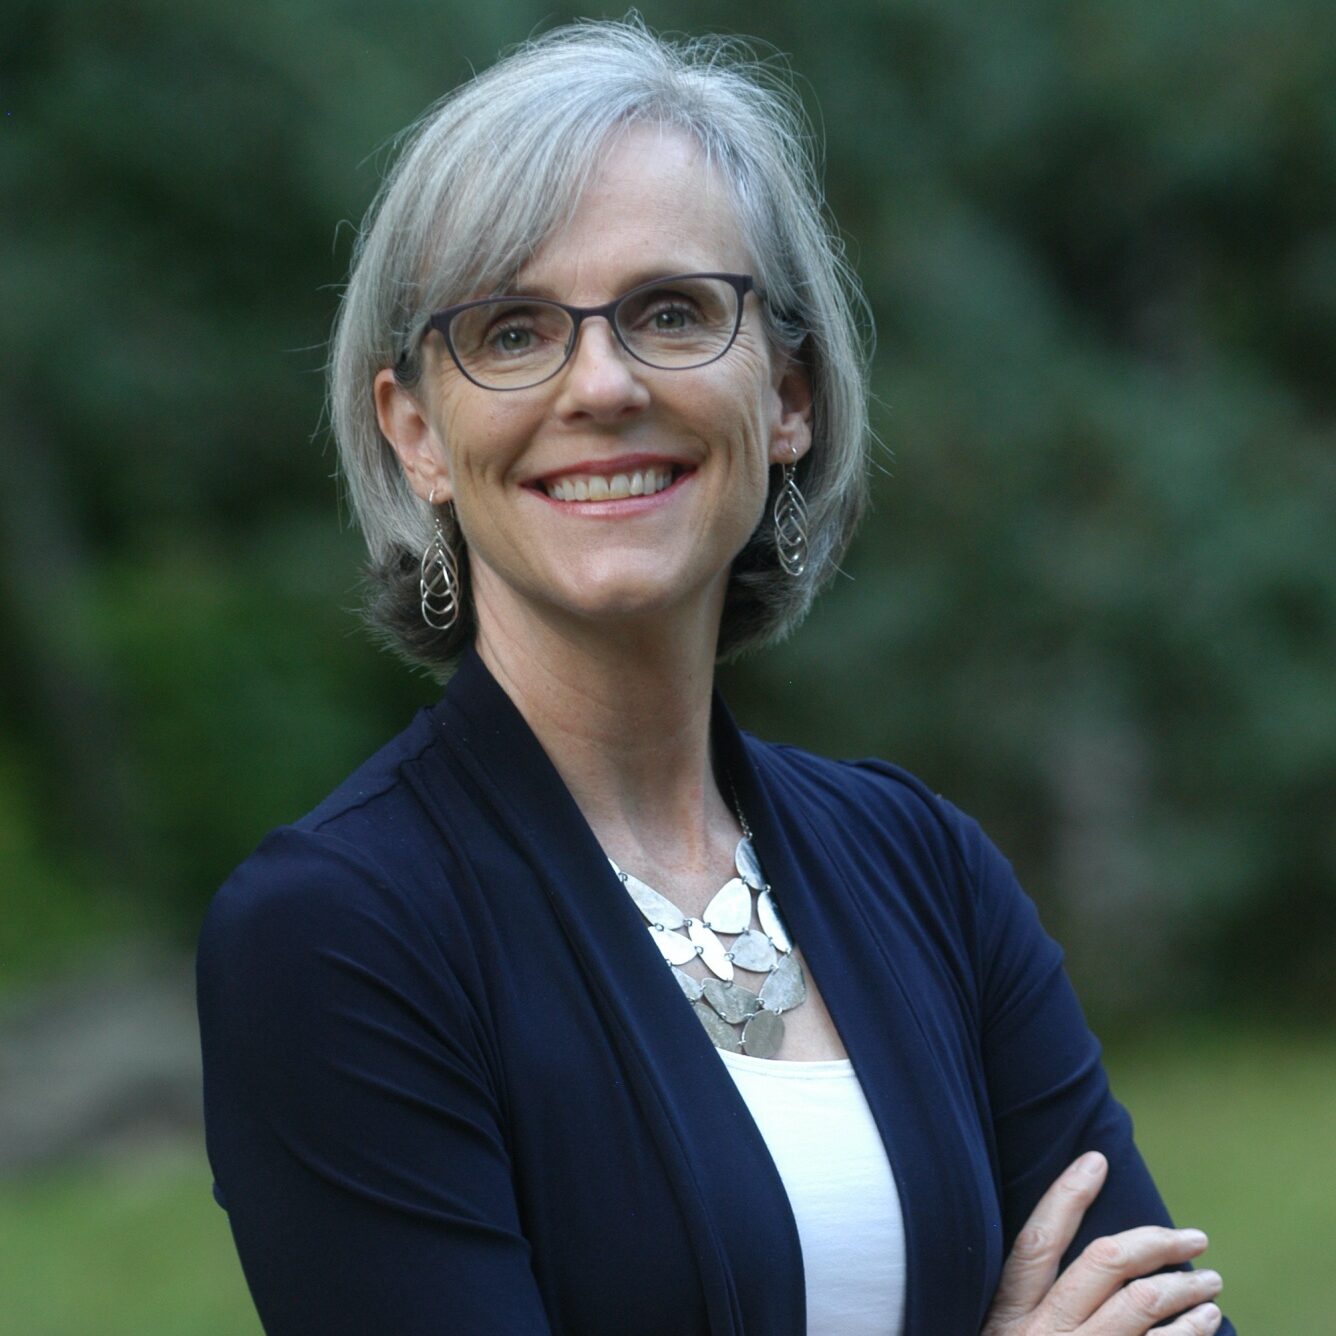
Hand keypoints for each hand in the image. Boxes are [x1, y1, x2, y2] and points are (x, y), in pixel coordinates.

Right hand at [981, 1152, 1222, 1334]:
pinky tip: (1206, 1325)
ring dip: (1185, 1288)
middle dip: (1155, 1241)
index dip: (1065, 1196)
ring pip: (1141, 1307)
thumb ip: (1021, 1306)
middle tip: (1193, 1235)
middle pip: (1103, 1266)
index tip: (1095, 1160)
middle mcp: (1040, 1335)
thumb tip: (1066, 1256)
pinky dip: (1188, 1335)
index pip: (1036, 1241)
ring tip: (1210, 1280)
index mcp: (1006, 1315)